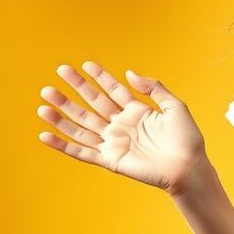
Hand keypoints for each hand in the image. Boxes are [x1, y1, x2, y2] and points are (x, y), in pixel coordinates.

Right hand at [37, 62, 207, 195]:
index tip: (85, 64)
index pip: (112, 90)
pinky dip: (63, 145)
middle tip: (59, 72)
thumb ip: (154, 87)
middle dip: (75, 89)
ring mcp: (114, 143)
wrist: (189, 169)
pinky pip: (82, 152)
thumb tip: (129, 73)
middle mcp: (122, 126)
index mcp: (137, 112)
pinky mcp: (110, 160)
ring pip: (82, 126)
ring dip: (62, 115)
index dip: (99, 77)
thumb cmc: (187, 140)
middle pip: (93, 104)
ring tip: (44, 101)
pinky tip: (45, 135)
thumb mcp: (175, 107)